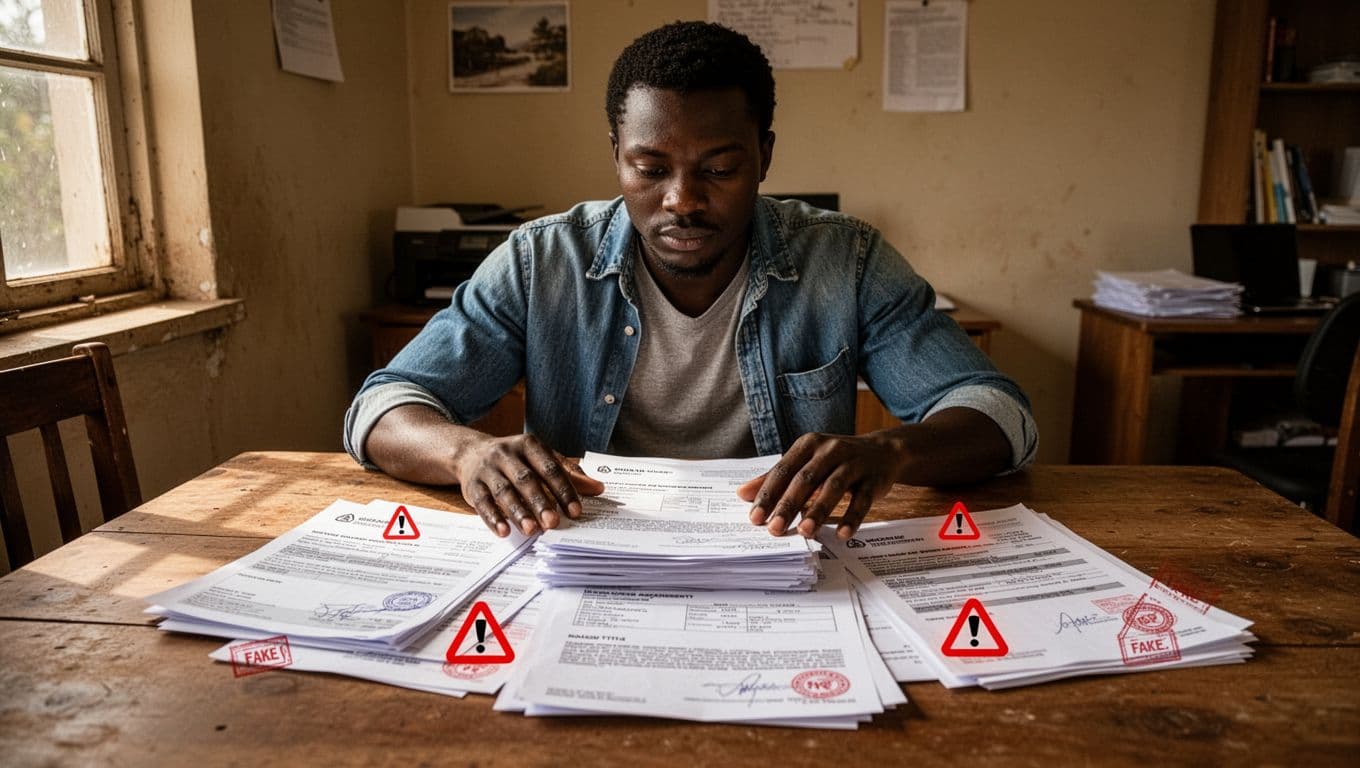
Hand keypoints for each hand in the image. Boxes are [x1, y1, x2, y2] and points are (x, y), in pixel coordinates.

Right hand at [454, 434, 603, 536]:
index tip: (575, 511)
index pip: (549, 467)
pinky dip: (493, 518)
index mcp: (529, 444)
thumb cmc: (516, 459)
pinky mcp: (471, 486)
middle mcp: (506, 454)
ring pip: (504, 492)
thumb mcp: (541, 458)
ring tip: (532, 530)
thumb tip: (598, 488)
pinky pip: (482, 503)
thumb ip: (568, 473)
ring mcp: (487, 469)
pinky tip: (504, 531)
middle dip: (540, 502)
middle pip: (526, 479)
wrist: (470, 453)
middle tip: (553, 523)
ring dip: (518, 512)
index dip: (563, 489)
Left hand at [737, 432, 904, 540]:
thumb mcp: (805, 462)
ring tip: (804, 532)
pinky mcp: (874, 479)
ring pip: (833, 487)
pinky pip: (862, 500)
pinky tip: (842, 534)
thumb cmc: (835, 460)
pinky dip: (852, 517)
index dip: (768, 494)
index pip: (783, 470)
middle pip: (806, 479)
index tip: (755, 518)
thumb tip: (742, 494)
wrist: (883, 451)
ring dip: (818, 511)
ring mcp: (854, 463)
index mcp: (808, 444)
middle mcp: (830, 449)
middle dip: (789, 505)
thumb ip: (776, 477)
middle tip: (774, 529)